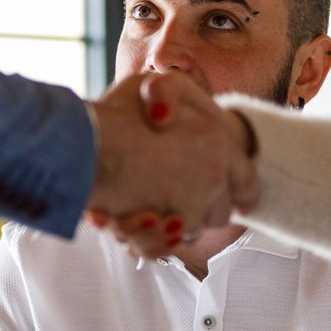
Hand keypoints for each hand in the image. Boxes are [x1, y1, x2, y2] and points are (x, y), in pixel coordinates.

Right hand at [85, 73, 250, 253]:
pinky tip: (141, 220)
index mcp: (217, 140)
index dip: (243, 191)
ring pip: (193, 229)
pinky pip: (169, 245)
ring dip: (173, 225)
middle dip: (203, 209)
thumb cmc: (113, 114)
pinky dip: (155, 240)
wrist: (84, 147)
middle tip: (176, 196)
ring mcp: (195, 204)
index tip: (243, 201)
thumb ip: (169, 95)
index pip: (246, 177)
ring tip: (149, 208)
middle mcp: (214, 175)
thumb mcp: (145, 86)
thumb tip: (168, 119)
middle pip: (222, 211)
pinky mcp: (170, 227)